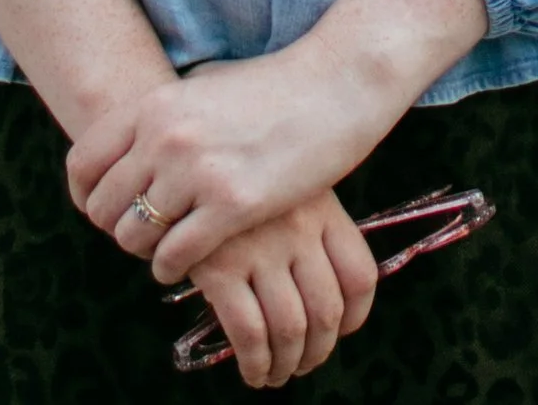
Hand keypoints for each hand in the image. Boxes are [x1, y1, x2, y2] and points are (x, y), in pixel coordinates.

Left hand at [71, 52, 390, 285]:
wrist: (333, 84)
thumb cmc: (269, 89)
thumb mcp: (200, 90)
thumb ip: (160, 120)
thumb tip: (127, 157)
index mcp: (153, 104)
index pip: (83, 163)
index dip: (85, 196)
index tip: (102, 209)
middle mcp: (165, 136)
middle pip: (103, 207)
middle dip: (117, 227)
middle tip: (141, 234)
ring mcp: (197, 171)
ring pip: (134, 237)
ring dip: (146, 250)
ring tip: (165, 248)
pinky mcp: (233, 204)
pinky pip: (174, 256)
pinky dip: (171, 267)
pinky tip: (186, 262)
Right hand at [184, 195, 378, 391]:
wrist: (178, 163)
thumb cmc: (232, 177)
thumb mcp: (283, 185)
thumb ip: (306, 228)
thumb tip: (323, 304)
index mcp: (321, 206)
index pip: (359, 275)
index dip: (355, 317)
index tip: (340, 332)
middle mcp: (298, 227)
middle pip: (326, 311)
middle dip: (317, 351)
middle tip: (303, 364)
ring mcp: (261, 248)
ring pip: (291, 329)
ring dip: (287, 365)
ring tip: (276, 374)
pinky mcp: (220, 267)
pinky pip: (250, 334)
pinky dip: (256, 364)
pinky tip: (252, 371)